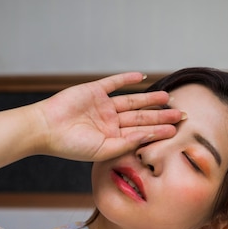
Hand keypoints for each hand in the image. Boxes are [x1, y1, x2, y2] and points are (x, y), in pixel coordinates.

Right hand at [37, 72, 182, 161]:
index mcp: (113, 138)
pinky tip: (142, 77)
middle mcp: (110, 122)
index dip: (159, 131)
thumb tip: (149, 136)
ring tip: (167, 97)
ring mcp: (103, 106)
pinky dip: (127, 79)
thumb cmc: (70, 145)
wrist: (46, 129)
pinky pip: (114, 83)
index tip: (177, 130)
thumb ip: (127, 144)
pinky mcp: (94, 91)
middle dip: (161, 116)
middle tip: (181, 113)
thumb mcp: (102, 150)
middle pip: (141, 117)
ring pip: (132, 101)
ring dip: (149, 99)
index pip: (141, 134)